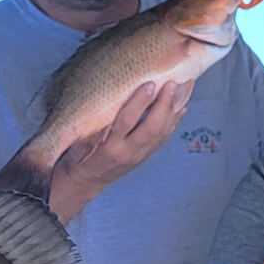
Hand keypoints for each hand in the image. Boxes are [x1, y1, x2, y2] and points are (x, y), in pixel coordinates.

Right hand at [47, 79, 192, 219]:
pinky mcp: (145, 157)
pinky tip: (181, 106)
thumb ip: (98, 118)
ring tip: (183, 89)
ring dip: (173, 110)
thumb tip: (113, 88)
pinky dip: (174, 121)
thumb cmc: (80, 151)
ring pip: (161, 133)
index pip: (126, 121)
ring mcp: (138, 156)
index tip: (149, 84)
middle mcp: (126, 152)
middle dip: (164, 104)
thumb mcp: (83, 135)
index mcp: (108, 145)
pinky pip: (163, 138)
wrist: (85, 180)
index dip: (139, 102)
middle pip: (151, 127)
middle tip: (171, 84)